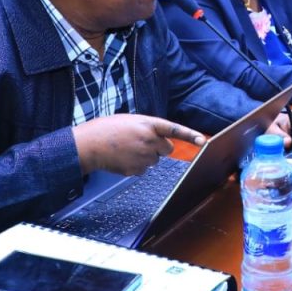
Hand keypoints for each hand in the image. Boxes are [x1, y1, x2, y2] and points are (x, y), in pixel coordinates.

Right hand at [72, 114, 204, 175]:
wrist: (88, 145)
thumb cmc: (107, 129)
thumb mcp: (130, 121)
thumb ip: (148, 128)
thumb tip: (160, 141)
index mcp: (147, 124)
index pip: (174, 129)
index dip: (190, 135)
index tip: (203, 141)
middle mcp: (149, 140)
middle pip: (168, 149)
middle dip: (160, 147)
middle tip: (142, 143)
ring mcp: (143, 156)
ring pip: (155, 160)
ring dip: (147, 156)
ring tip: (127, 149)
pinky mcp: (136, 169)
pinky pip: (144, 170)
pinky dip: (136, 165)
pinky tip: (123, 158)